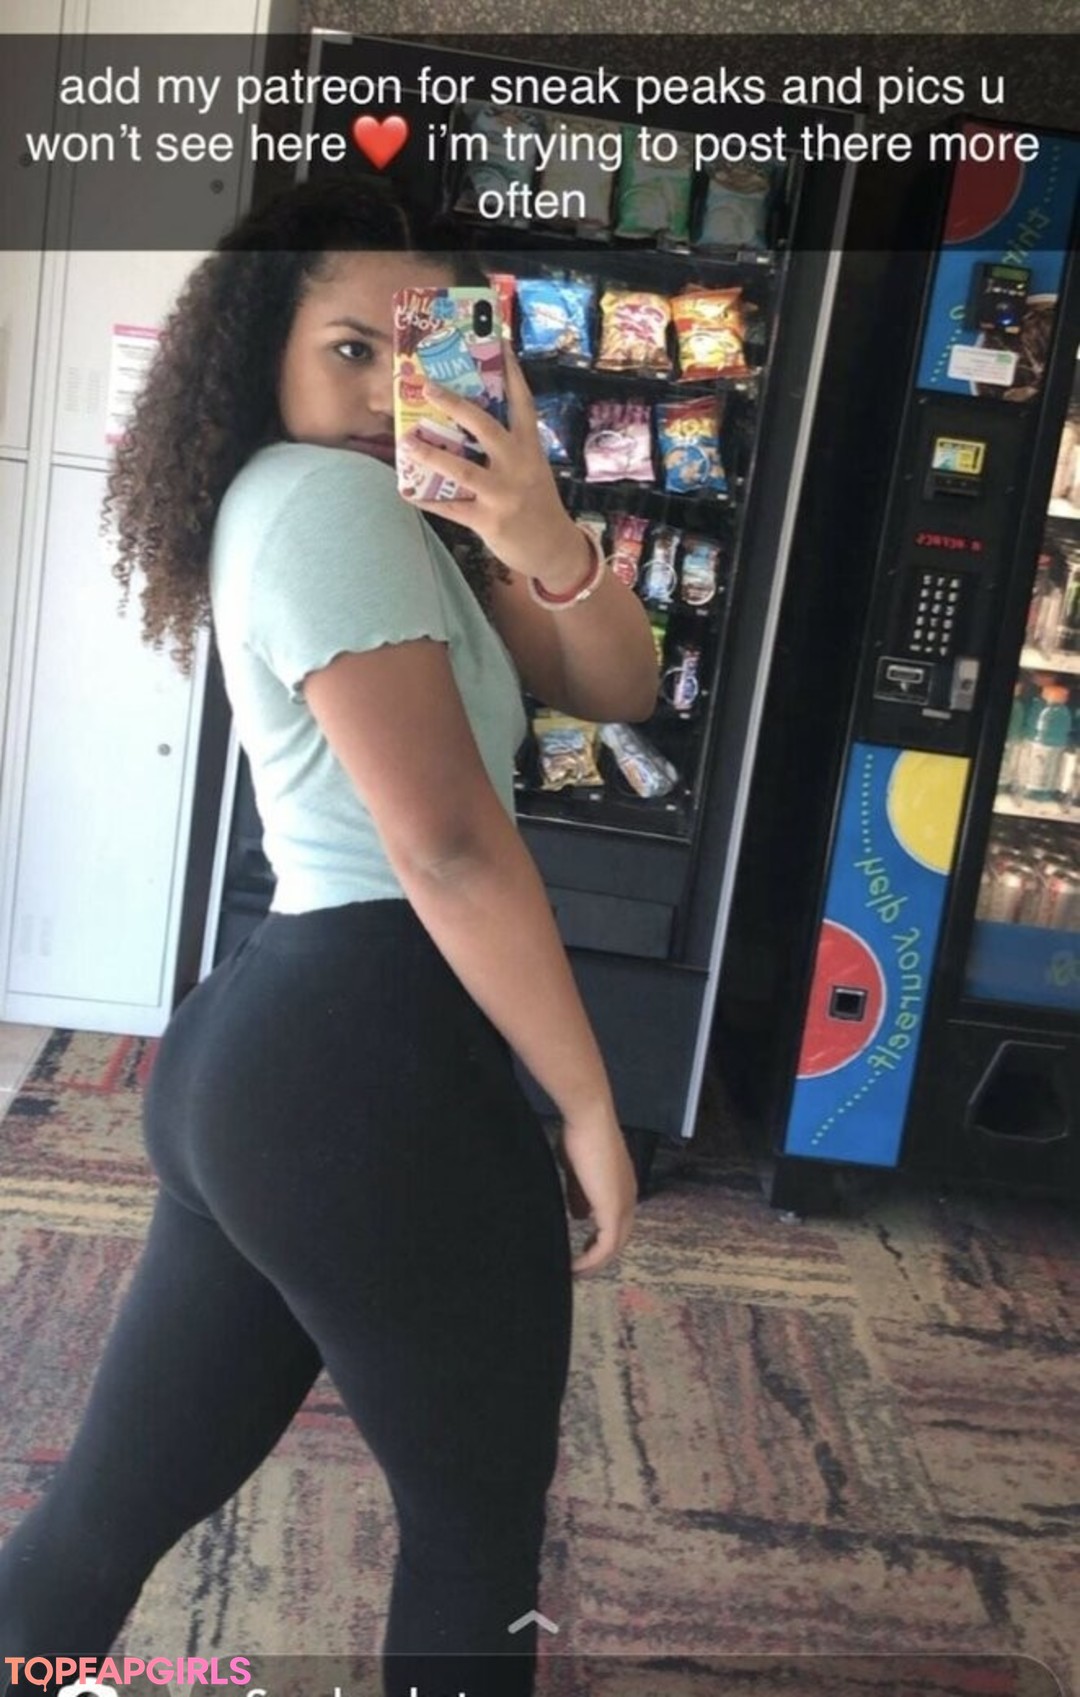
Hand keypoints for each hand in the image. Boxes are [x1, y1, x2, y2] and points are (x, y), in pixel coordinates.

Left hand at [403, 343, 590, 592]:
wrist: (555, 548)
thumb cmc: (537, 502)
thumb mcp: (531, 468)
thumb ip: (508, 447)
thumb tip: (468, 423)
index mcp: (530, 447)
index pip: (522, 402)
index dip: (511, 372)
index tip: (499, 343)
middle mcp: (518, 466)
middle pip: (486, 427)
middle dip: (455, 405)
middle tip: (428, 386)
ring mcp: (504, 494)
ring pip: (463, 469)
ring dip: (431, 454)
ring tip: (407, 441)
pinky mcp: (490, 521)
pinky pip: (452, 508)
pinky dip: (427, 499)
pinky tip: (406, 491)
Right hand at [556, 1104, 636, 1275]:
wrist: (589, 1121)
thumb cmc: (581, 1137)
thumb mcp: (577, 1171)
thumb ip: (580, 1194)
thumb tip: (579, 1215)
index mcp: (622, 1188)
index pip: (616, 1222)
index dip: (600, 1239)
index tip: (581, 1250)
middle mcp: (629, 1199)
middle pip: (618, 1239)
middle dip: (599, 1257)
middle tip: (578, 1270)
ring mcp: (624, 1206)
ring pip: (614, 1247)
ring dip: (595, 1263)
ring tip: (575, 1273)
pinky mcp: (614, 1211)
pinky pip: (606, 1246)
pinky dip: (591, 1260)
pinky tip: (575, 1266)